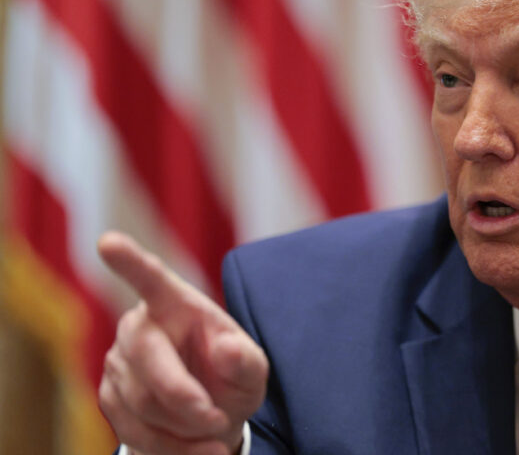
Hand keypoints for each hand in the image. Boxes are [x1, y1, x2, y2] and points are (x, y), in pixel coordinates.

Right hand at [98, 232, 267, 454]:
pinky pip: (134, 432)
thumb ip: (245, 360)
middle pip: (150, 364)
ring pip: (143, 405)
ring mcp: (117, 362)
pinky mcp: (108, 397)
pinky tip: (200, 449)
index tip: (108, 242)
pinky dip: (172, 448)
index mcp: (176, 303)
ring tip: (215, 431)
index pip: (152, 279)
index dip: (130, 262)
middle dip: (186, 400)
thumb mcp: (252, 369)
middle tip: (218, 421)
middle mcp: (138, 326)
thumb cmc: (232, 377)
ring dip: (186, 428)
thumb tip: (226, 348)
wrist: (213, 415)